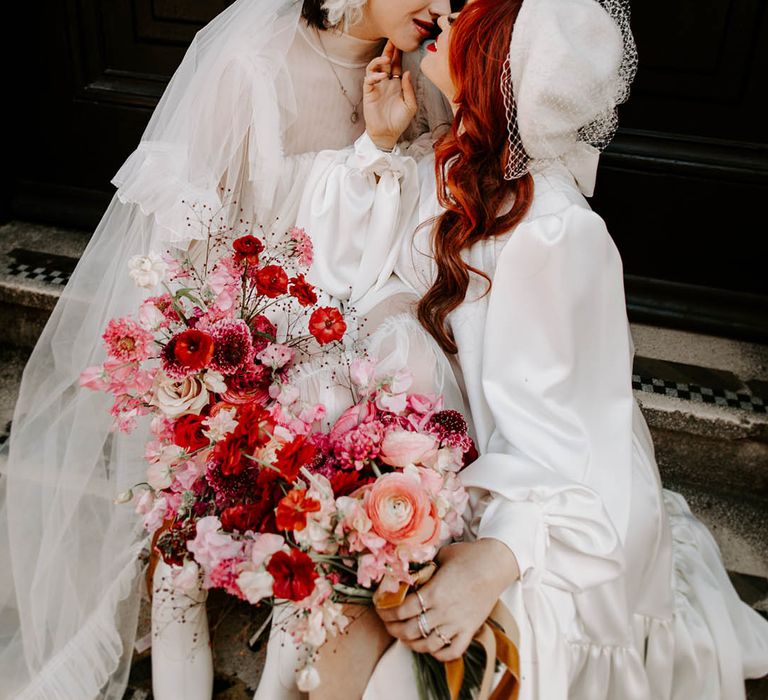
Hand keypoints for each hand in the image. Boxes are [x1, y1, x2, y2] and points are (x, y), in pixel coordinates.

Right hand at [363, 41, 417, 150]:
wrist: (388, 134)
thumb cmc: (399, 121)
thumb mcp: (410, 105)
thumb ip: (409, 89)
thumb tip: (407, 72)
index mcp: (396, 84)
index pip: (396, 64)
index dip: (398, 54)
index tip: (403, 43)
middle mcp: (385, 83)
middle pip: (385, 62)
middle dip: (388, 50)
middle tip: (392, 39)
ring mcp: (376, 87)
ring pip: (374, 67)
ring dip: (379, 60)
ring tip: (386, 58)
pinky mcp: (369, 93)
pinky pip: (368, 79)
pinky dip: (374, 75)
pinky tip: (382, 76)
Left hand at [376, 539, 519, 661]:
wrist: (495, 564)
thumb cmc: (468, 556)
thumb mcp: (440, 556)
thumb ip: (424, 566)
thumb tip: (408, 568)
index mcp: (433, 592)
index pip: (402, 610)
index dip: (387, 613)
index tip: (381, 610)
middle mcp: (443, 611)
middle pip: (410, 630)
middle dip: (394, 630)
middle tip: (389, 624)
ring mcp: (457, 623)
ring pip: (428, 645)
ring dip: (412, 644)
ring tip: (405, 637)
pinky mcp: (470, 630)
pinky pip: (453, 651)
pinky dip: (440, 654)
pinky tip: (431, 648)